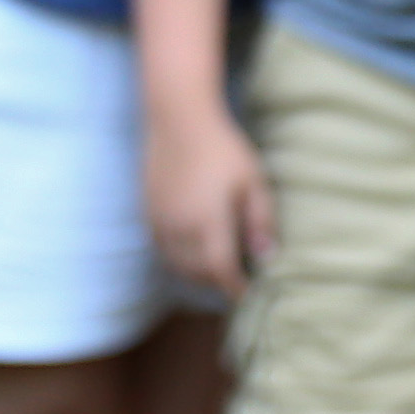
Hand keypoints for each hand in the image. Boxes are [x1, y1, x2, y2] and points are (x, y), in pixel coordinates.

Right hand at [146, 100, 278, 299]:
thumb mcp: (253, 181)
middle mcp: (179, 228)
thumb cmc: (223, 148)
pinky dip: (179, 260)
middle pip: (198, 274)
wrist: (178, 119)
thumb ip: (260, 221)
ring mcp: (159, 221)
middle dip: (217, 283)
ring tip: (217, 271)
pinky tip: (194, 252)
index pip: (221, 271)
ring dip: (197, 275)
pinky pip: (162, 251)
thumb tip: (267, 258)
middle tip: (236, 282)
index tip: (248, 293)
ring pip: (177, 265)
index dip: (235, 288)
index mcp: (207, 222)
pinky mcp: (147, 213)